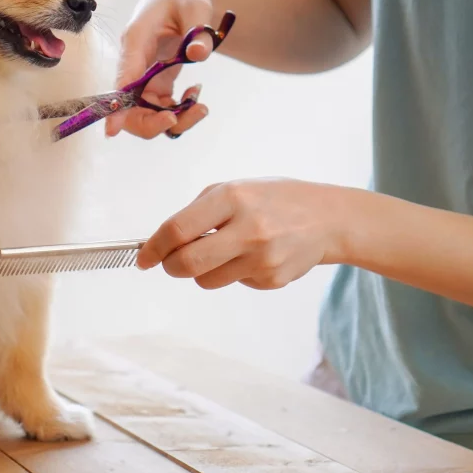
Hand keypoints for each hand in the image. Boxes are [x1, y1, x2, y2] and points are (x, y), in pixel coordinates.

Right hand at [106, 0, 214, 138]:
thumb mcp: (196, 6)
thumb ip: (198, 31)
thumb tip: (199, 54)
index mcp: (135, 42)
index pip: (121, 81)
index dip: (115, 108)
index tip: (111, 130)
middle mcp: (134, 63)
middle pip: (129, 107)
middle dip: (154, 122)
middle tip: (190, 113)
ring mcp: (144, 75)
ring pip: (147, 113)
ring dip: (174, 119)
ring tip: (201, 106)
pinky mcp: (156, 81)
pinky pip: (161, 108)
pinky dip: (180, 110)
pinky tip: (195, 93)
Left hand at [136, 179, 350, 289]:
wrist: (327, 218)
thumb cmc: (273, 199)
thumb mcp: (235, 188)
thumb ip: (198, 211)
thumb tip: (163, 242)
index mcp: (232, 198)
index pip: (178, 230)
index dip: (154, 248)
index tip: (144, 258)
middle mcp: (248, 228)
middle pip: (187, 264)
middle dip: (170, 266)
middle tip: (170, 262)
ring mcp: (262, 257)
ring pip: (206, 280)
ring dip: (203, 270)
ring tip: (224, 251)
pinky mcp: (272, 279)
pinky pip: (234, 283)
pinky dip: (233, 273)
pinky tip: (254, 255)